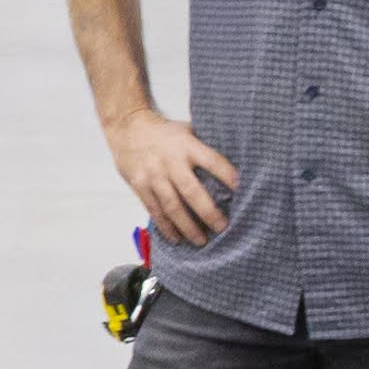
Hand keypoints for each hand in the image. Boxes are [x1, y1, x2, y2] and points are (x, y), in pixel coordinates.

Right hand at [107, 110, 239, 246]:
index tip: (240, 190)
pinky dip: (166, 227)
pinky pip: (155, 211)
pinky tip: (177, 238)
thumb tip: (231, 167)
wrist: (127, 128)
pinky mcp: (139, 186)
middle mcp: (170, 162)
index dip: (226, 175)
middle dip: (208, 212)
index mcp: (186, 145)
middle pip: (191, 191)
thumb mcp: (186, 131)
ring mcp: (153, 176)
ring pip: (172, 206)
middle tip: (222, 227)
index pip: (211, 161)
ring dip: (187, 227)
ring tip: (201, 241)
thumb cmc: (164, 133)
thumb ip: (203, 148)